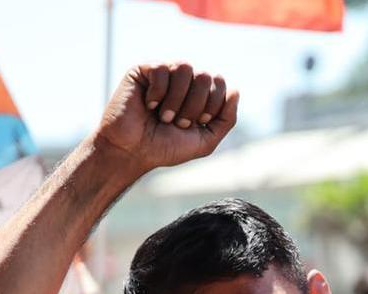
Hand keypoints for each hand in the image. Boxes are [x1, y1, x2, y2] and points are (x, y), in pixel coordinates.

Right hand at [94, 63, 239, 174]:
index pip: (219, 83)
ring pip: (185, 67)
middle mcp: (183, 80)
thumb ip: (226, 119)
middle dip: (194, 106)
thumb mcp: (204, 140)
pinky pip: (162, 68)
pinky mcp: (143, 70)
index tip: (194, 124)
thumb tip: (235, 91)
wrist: (131, 152)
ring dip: (176, 100)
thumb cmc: (165, 148)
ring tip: (164, 116)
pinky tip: (148, 105)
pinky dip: (158, 93)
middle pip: (205, 75)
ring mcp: (164, 73)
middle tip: (177, 123)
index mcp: (199, 93)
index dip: (212, 106)